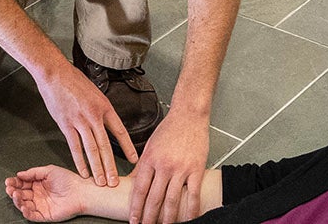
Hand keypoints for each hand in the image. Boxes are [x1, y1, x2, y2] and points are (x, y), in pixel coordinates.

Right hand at [6, 165, 94, 222]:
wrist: (81, 192)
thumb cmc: (69, 180)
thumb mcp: (49, 170)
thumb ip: (33, 172)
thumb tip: (19, 174)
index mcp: (38, 184)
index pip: (22, 184)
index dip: (14, 183)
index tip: (8, 181)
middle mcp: (38, 195)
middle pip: (20, 194)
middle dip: (13, 191)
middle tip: (9, 189)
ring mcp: (40, 205)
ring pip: (24, 205)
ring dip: (17, 201)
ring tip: (16, 195)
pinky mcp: (45, 215)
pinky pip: (32, 216)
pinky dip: (26, 213)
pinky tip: (23, 207)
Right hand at [36, 61, 137, 186]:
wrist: (55, 73)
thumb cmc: (73, 80)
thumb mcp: (94, 92)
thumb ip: (100, 109)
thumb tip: (106, 123)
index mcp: (104, 107)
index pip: (120, 131)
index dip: (128, 147)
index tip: (134, 160)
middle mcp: (94, 116)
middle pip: (106, 145)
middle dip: (111, 166)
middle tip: (115, 182)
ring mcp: (80, 121)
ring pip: (91, 149)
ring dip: (97, 168)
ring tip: (101, 182)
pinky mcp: (66, 124)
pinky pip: (74, 146)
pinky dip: (79, 161)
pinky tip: (83, 171)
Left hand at [127, 109, 208, 223]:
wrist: (189, 115)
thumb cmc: (169, 129)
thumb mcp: (149, 146)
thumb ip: (141, 166)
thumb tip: (131, 182)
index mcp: (149, 160)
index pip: (139, 189)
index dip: (135, 208)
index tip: (133, 220)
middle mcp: (164, 166)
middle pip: (154, 198)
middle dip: (148, 217)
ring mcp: (180, 169)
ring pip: (172, 199)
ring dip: (167, 218)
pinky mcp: (196, 169)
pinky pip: (194, 194)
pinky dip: (191, 209)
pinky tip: (189, 219)